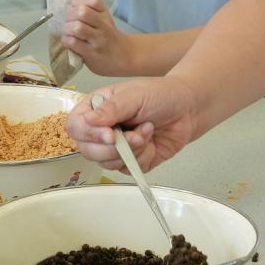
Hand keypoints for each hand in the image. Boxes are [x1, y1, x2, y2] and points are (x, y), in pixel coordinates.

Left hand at [62, 0, 133, 75]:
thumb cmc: (109, 37)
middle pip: (83, 12)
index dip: (78, 0)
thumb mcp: (104, 21)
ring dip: (67, 29)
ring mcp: (98, 40)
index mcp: (105, 14)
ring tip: (67, 32)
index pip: (93, 0)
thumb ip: (90, 12)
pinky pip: (73, 43)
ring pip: (77, 27)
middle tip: (68, 21)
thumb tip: (67, 6)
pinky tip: (69, 42)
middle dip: (69, 15)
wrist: (125, 57)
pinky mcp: (91, 53)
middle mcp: (103, 25)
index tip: (72, 6)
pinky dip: (66, 40)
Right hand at [66, 78, 198, 172]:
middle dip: (115, 146)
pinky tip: (151, 141)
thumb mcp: (135, 95)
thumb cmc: (162, 94)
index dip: (90, 135)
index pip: (76, 127)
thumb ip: (112, 109)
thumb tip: (89, 121)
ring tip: (147, 130)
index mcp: (95, 108)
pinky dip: (142, 157)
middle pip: (88, 150)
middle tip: (136, 134)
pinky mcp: (130, 161)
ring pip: (107, 163)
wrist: (189, 108)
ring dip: (131, 150)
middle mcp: (101, 129)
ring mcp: (114, 147)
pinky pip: (127, 169)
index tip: (110, 135)